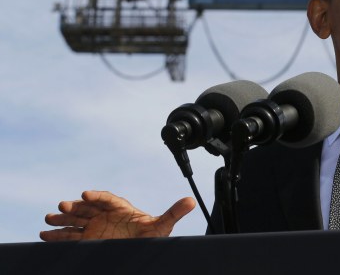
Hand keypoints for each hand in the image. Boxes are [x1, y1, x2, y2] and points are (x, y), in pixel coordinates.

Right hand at [40, 190, 195, 240]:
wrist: (140, 248)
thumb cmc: (151, 237)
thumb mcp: (162, 226)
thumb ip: (173, 213)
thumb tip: (192, 201)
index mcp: (122, 208)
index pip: (108, 200)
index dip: (97, 197)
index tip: (85, 194)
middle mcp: (106, 215)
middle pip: (88, 208)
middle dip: (74, 207)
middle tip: (61, 206)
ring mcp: (95, 227)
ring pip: (76, 221)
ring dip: (62, 219)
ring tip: (48, 219)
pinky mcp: (87, 239)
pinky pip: (70, 236)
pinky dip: (57, 235)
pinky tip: (44, 235)